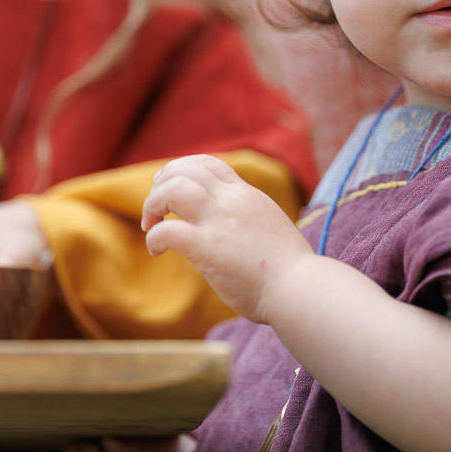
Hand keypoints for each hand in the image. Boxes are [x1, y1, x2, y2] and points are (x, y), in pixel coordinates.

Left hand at [140, 155, 310, 322]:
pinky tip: (157, 251)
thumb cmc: (289, 269)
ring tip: (151, 223)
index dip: (184, 168)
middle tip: (154, 205)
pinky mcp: (206, 247)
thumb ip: (247, 218)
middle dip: (162, 183)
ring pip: (173, 190)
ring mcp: (219, 221)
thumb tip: (232, 229)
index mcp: (247, 195)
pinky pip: (167, 230)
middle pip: (186, 170)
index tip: (170, 183)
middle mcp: (231, 201)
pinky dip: (155, 237)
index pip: (210, 164)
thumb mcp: (269, 225)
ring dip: (153, 204)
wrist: (298, 287)